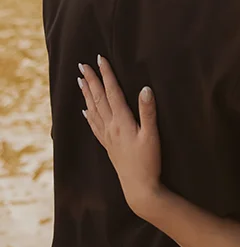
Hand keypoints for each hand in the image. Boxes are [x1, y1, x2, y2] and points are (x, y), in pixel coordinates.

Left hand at [78, 57, 162, 218]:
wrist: (139, 188)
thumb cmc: (148, 161)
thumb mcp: (152, 135)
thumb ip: (148, 111)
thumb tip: (145, 88)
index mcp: (121, 121)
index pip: (112, 92)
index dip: (106, 75)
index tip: (100, 59)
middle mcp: (111, 127)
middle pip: (98, 98)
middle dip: (91, 80)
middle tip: (83, 65)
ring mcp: (107, 136)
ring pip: (93, 110)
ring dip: (87, 94)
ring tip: (80, 81)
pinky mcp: (108, 145)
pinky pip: (94, 125)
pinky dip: (88, 114)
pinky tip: (85, 110)